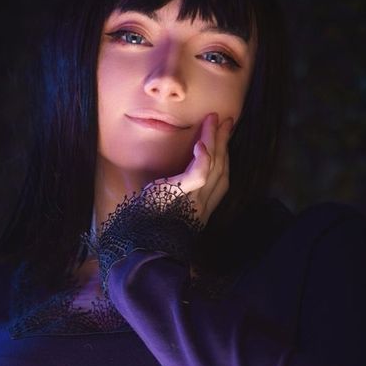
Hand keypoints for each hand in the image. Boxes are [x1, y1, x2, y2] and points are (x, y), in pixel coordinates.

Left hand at [145, 112, 233, 226]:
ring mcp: (193, 201)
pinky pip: (198, 175)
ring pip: (213, 165)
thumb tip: (170, 182)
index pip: (220, 180)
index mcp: (200, 210)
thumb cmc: (147, 226)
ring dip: (215, 140)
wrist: (139, 244)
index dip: (225, 158)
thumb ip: (175, 196)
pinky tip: (201, 143)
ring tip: (214, 121)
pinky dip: (202, 158)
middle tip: (227, 122)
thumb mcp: (167, 208)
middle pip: (220, 169)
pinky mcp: (179, 193)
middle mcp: (202, 205)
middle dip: (224, 143)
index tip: (224, 139)